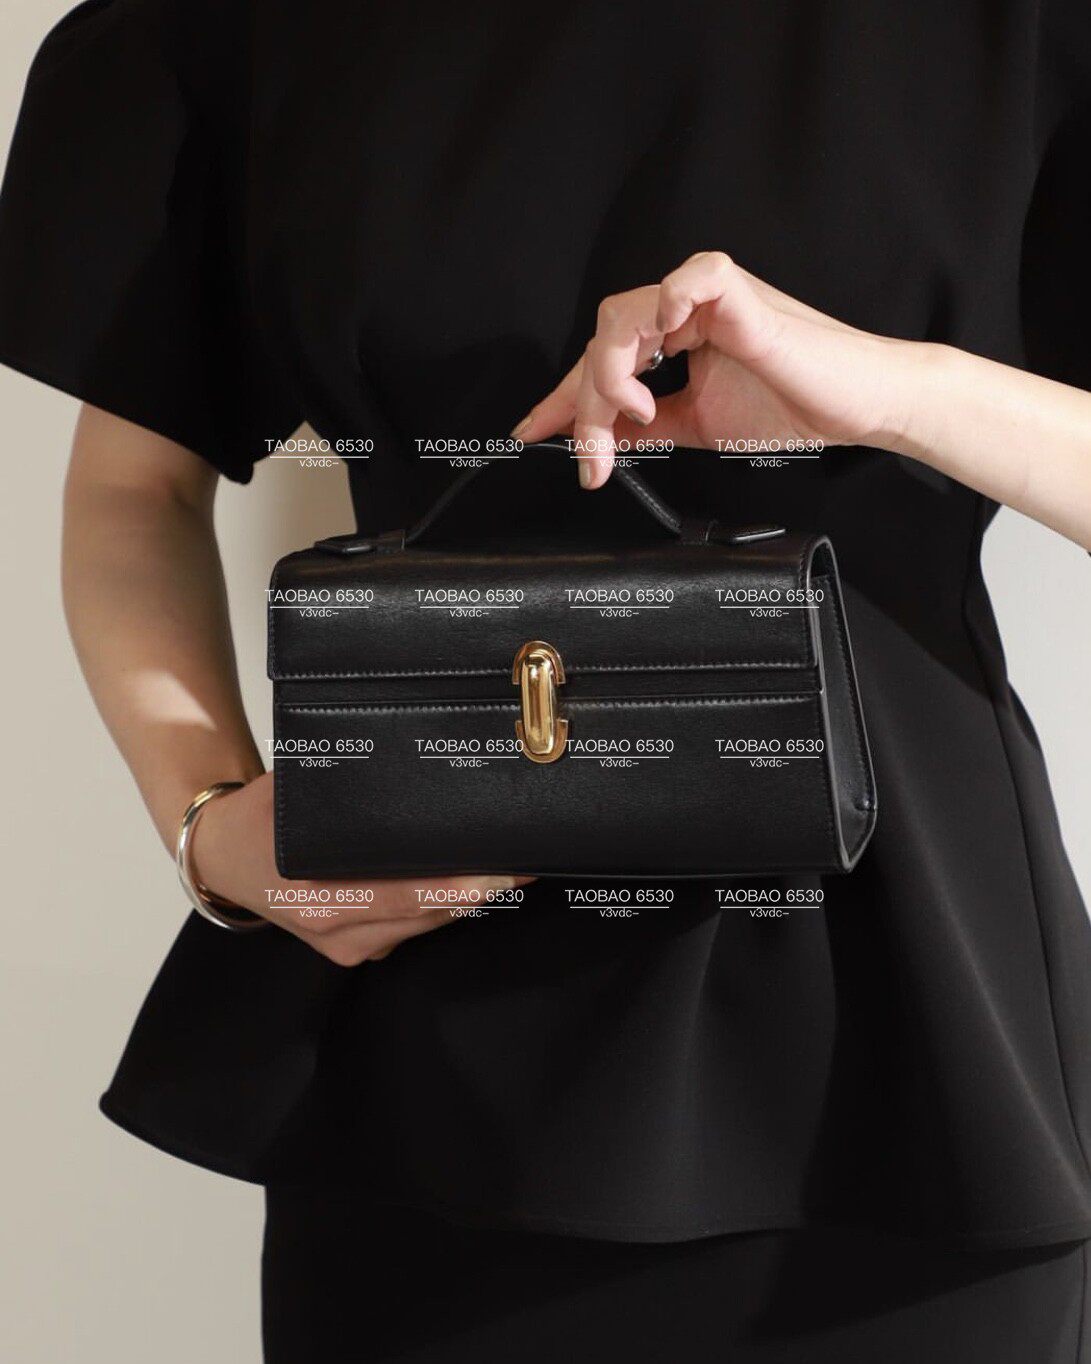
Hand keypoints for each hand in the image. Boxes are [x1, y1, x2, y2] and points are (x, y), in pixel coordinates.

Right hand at [188, 773, 533, 965]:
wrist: (224, 857)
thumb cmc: (264, 816)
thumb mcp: (297, 788)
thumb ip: (346, 786)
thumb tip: (406, 762)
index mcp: (319, 892)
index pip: (410, 894)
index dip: (463, 885)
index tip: (507, 869)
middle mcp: (338, 929)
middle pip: (431, 913)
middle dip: (482, 888)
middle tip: (529, 860)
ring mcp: (348, 947)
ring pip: (429, 925)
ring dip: (471, 899)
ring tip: (514, 867)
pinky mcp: (356, 951)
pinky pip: (414, 931)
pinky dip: (444, 907)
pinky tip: (473, 882)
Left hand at [513, 251, 919, 487]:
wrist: (858, 407)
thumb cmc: (795, 405)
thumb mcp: (699, 425)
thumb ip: (648, 427)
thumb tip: (600, 438)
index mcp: (678, 337)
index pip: (604, 362)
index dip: (564, 398)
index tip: (532, 431)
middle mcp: (687, 312)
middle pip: (604, 341)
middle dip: (585, 404)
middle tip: (592, 457)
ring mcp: (712, 300)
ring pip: (627, 315)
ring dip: (613, 371)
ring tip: (633, 411)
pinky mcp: (742, 295)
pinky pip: (693, 276)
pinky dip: (668, 305)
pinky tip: (662, 346)